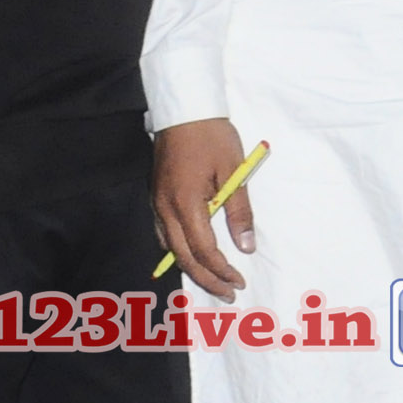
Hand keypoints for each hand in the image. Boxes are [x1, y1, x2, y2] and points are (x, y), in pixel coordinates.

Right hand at [154, 116, 256, 299]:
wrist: (183, 110)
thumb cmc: (212, 137)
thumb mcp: (234, 171)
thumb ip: (239, 211)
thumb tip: (245, 247)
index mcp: (186, 203)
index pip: (203, 251)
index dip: (221, 270)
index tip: (239, 281)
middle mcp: (165, 209)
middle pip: (183, 257)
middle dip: (207, 279)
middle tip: (228, 292)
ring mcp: (157, 203)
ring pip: (170, 248)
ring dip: (192, 268)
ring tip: (214, 280)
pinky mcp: (156, 196)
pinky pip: (164, 233)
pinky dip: (178, 250)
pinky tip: (192, 254)